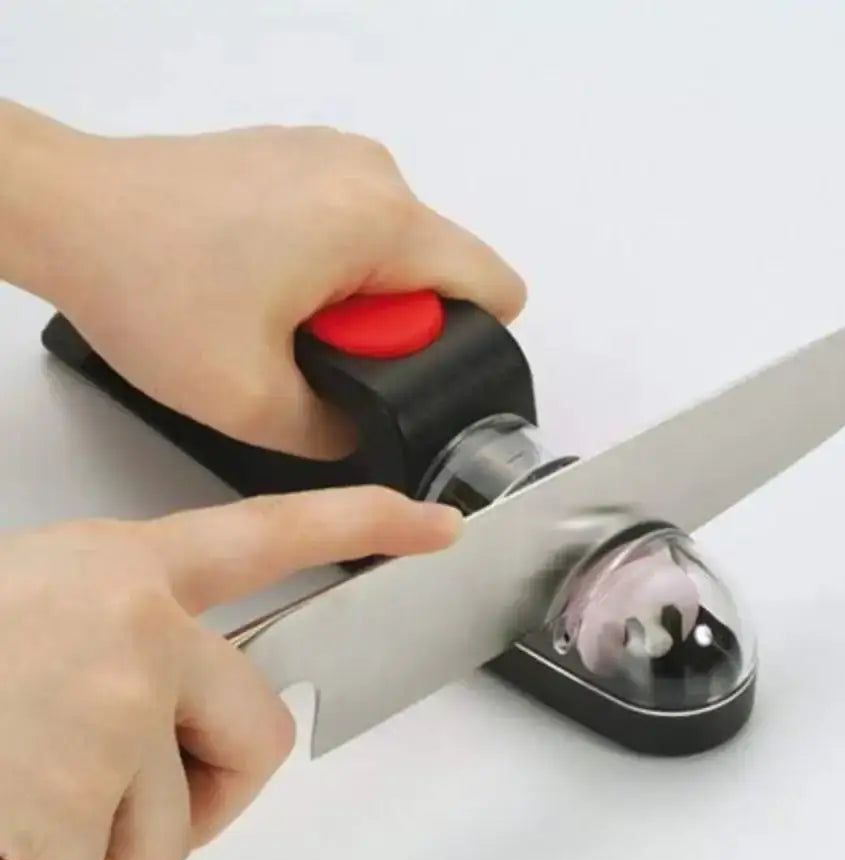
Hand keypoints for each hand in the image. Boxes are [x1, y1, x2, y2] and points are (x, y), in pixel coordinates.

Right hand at [0, 487, 459, 859]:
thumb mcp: (48, 602)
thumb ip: (139, 641)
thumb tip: (188, 720)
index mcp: (131, 567)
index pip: (278, 532)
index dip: (368, 522)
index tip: (437, 526)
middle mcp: (140, 626)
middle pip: (257, 737)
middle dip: (200, 786)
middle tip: (111, 782)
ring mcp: (112, 710)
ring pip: (169, 827)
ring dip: (94, 834)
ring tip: (14, 783)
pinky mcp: (69, 796)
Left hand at [8, 106, 525, 457]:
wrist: (66, 211)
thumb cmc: (145, 283)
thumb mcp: (251, 404)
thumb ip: (334, 437)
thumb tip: (362, 431)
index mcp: (381, 221)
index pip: (495, 289)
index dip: (465, 349)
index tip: (388, 368)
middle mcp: (371, 172)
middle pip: (441, 275)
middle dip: (391, 330)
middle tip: (310, 348)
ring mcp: (334, 156)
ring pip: (397, 252)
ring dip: (357, 300)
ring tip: (278, 314)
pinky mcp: (303, 156)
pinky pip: (355, 225)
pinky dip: (329, 264)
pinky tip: (263, 282)